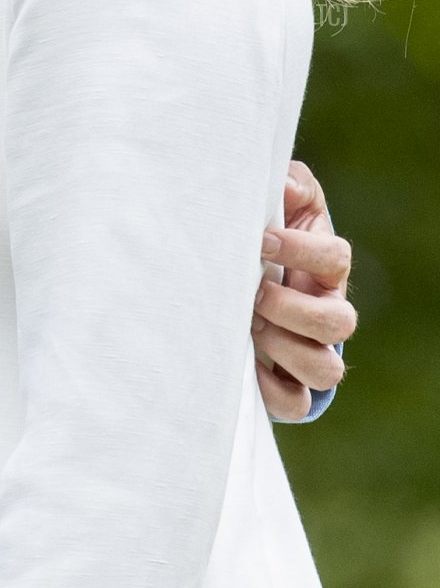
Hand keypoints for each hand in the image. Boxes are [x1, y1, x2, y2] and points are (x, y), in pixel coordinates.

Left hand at [252, 160, 355, 419]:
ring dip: (287, 348)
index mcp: (325, 267)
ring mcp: (311, 350)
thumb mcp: (280, 203)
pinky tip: (247, 363)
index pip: (337, 259)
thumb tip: (282, 185)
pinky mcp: (288, 382)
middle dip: (293, 307)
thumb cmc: (267, 235)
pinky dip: (274, 389)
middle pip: (340, 322)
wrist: (251, 281)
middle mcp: (327, 311)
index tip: (262, 240)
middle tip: (255, 292)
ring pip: (327, 370)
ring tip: (251, 325)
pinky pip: (295, 402)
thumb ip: (287, 186)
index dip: (303, 250)